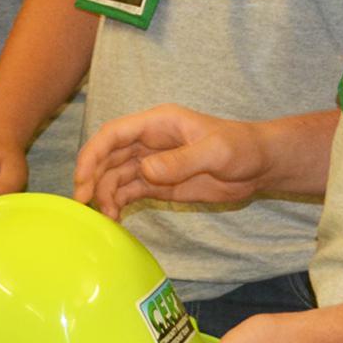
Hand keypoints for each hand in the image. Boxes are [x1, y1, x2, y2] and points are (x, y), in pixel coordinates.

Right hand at [74, 105, 271, 216]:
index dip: (94, 153)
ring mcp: (152, 163)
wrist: (260, 165)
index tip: (82, 178)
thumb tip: (145, 170)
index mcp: (157, 123)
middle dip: (92, 177)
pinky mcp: (160, 183)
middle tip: (85, 204)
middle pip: (108, 156)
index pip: (114, 134)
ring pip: (116, 175)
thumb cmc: (241, 148)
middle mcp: (148, 141)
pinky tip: (116, 218)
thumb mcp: (215, 152)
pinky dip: (119, 202)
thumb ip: (181, 161)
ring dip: (105, 194)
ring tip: (107, 217)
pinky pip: (131, 191)